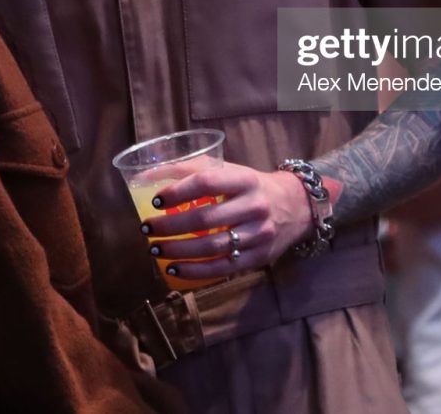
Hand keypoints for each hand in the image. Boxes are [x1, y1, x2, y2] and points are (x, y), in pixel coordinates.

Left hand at [138, 163, 311, 281]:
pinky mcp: (259, 257)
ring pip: (213, 247)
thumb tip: (144, 176)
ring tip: (155, 249)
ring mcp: (259, 234)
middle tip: (147, 227)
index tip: (156, 200)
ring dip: (178, 250)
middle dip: (171, 226)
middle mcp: (255, 206)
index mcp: (245, 179)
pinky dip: (195, 271)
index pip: (207, 182)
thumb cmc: (250, 186)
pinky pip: (223, 268)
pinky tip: (174, 268)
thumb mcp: (228, 170)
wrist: (296, 206)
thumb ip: (190, 170)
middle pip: (206, 218)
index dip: (179, 191)